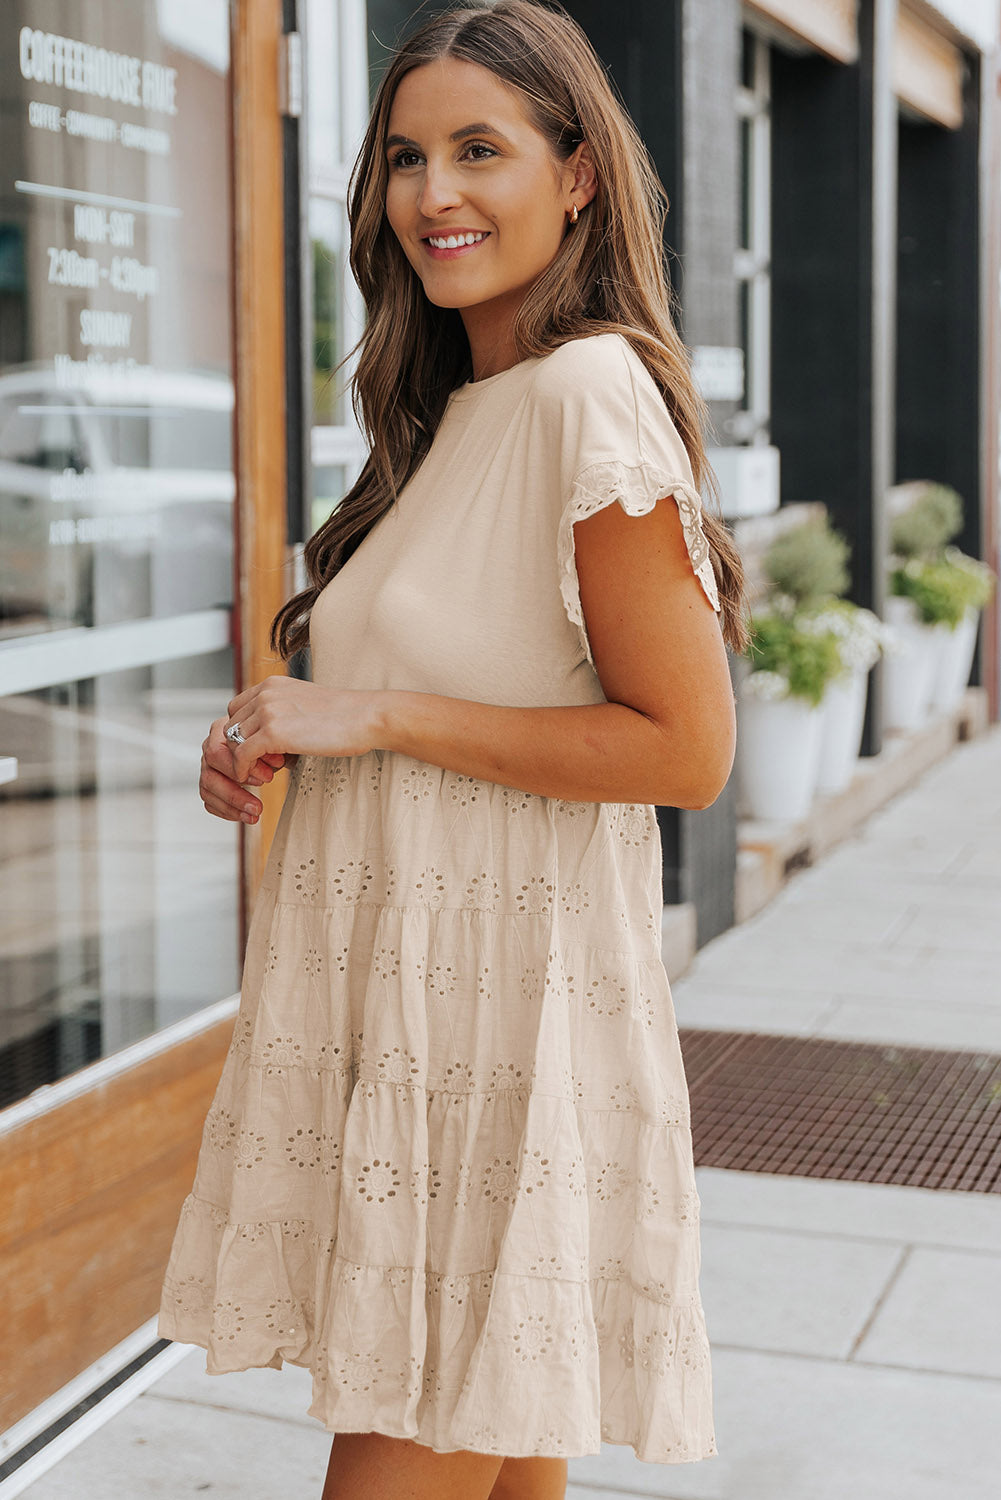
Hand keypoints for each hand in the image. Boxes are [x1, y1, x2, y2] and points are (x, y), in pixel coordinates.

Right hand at [200, 715, 290, 822]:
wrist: (269, 740)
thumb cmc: (270, 736)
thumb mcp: (274, 738)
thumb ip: (269, 747)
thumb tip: (277, 759)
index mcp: (222, 731)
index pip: (218, 753)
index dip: (240, 768)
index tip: (266, 778)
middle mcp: (211, 747)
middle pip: (210, 773)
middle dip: (235, 793)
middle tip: (257, 805)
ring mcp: (208, 765)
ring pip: (208, 789)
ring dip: (232, 805)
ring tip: (254, 813)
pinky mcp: (210, 782)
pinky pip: (210, 800)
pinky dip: (228, 810)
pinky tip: (245, 816)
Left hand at [223, 675, 379, 785]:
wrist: (367, 717)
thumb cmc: (346, 716)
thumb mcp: (305, 705)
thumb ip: (282, 713)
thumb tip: (268, 740)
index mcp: (272, 684)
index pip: (237, 708)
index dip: (245, 732)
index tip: (261, 750)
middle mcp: (265, 693)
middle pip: (231, 725)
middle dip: (241, 748)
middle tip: (262, 766)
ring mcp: (267, 711)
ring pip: (233, 741)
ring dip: (244, 761)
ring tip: (265, 773)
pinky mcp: (273, 732)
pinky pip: (242, 755)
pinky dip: (245, 770)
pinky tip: (262, 778)